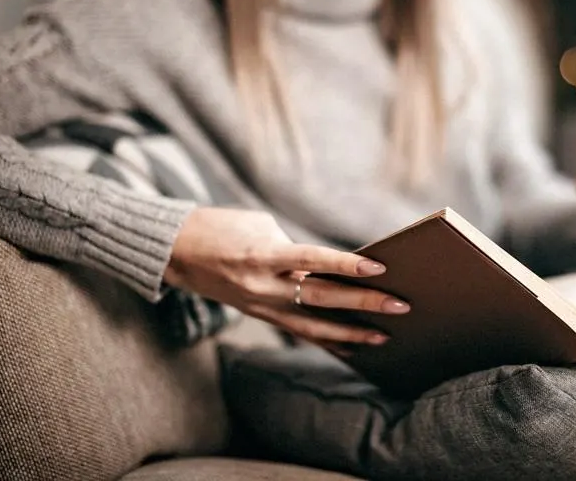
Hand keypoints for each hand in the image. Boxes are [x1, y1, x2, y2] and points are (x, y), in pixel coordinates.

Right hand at [165, 208, 407, 345]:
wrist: (175, 251)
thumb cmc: (222, 227)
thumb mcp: (260, 227)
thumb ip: (295, 248)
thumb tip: (330, 268)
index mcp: (262, 255)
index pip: (313, 259)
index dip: (346, 265)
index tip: (379, 268)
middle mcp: (262, 285)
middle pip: (321, 297)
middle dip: (363, 303)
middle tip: (400, 306)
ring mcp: (260, 305)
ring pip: (312, 324)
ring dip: (351, 332)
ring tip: (384, 336)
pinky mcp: (259, 314)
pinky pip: (298, 330)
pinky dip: (326, 339)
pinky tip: (353, 348)